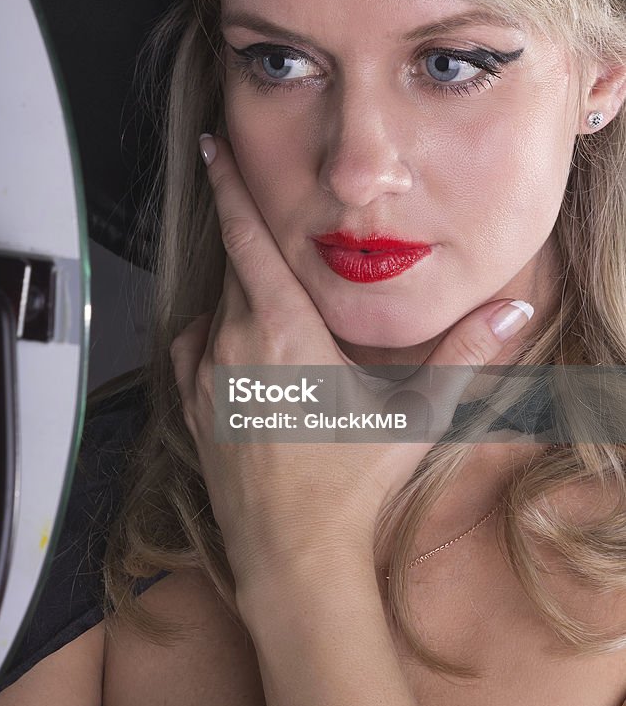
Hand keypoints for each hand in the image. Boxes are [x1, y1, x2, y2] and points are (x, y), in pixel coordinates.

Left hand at [170, 134, 532, 590]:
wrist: (294, 558)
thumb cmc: (350, 484)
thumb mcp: (418, 413)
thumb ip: (464, 354)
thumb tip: (514, 309)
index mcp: (283, 329)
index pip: (248, 237)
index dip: (229, 187)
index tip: (212, 148)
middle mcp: (232, 343)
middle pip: (234, 267)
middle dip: (251, 241)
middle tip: (273, 230)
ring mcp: (205, 379)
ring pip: (213, 307)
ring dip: (238, 294)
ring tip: (272, 304)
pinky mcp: (193, 410)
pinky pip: (191, 348)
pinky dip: (210, 334)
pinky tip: (236, 347)